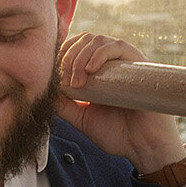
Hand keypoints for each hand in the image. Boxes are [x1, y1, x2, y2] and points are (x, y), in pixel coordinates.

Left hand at [55, 33, 184, 173]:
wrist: (142, 146)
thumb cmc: (117, 133)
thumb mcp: (81, 117)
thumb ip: (63, 104)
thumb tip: (42, 90)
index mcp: (97, 72)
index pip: (74, 48)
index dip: (60, 56)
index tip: (52, 76)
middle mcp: (110, 63)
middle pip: (82, 40)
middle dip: (67, 57)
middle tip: (66, 81)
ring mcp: (124, 61)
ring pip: (97, 40)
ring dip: (80, 57)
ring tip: (78, 82)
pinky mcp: (138, 63)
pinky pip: (117, 46)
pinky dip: (99, 54)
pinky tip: (91, 70)